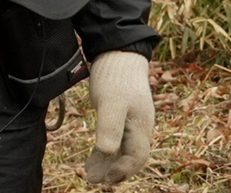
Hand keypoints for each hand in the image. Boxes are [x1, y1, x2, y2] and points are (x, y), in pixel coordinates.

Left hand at [85, 50, 152, 184]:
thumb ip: (110, 128)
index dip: (121, 171)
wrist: (117, 51)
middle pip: (131, 157)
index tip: (104, 179)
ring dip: (108, 163)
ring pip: (123, 149)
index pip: (136, 157)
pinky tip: (95, 156)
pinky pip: (117, 139)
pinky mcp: (120, 113)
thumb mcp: (111, 102)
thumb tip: (108, 155)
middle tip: (93, 180)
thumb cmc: (116, 76)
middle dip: (115, 171)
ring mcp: (131, 120)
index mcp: (141, 126)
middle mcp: (139, 126)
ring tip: (89, 173)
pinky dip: (106, 150)